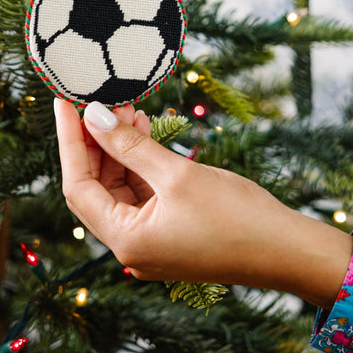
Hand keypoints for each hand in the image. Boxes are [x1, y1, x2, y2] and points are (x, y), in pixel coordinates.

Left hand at [54, 98, 352, 308]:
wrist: (289, 251)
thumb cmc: (237, 216)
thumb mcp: (178, 174)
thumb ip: (130, 145)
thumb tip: (94, 116)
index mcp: (126, 241)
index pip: (77, 186)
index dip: (69, 141)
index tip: (63, 103)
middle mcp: (132, 248)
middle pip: (96, 188)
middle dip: (96, 142)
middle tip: (101, 101)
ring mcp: (151, 242)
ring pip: (120, 189)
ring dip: (120, 150)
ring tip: (129, 110)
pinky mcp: (171, 234)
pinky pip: (143, 195)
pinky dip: (140, 164)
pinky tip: (146, 132)